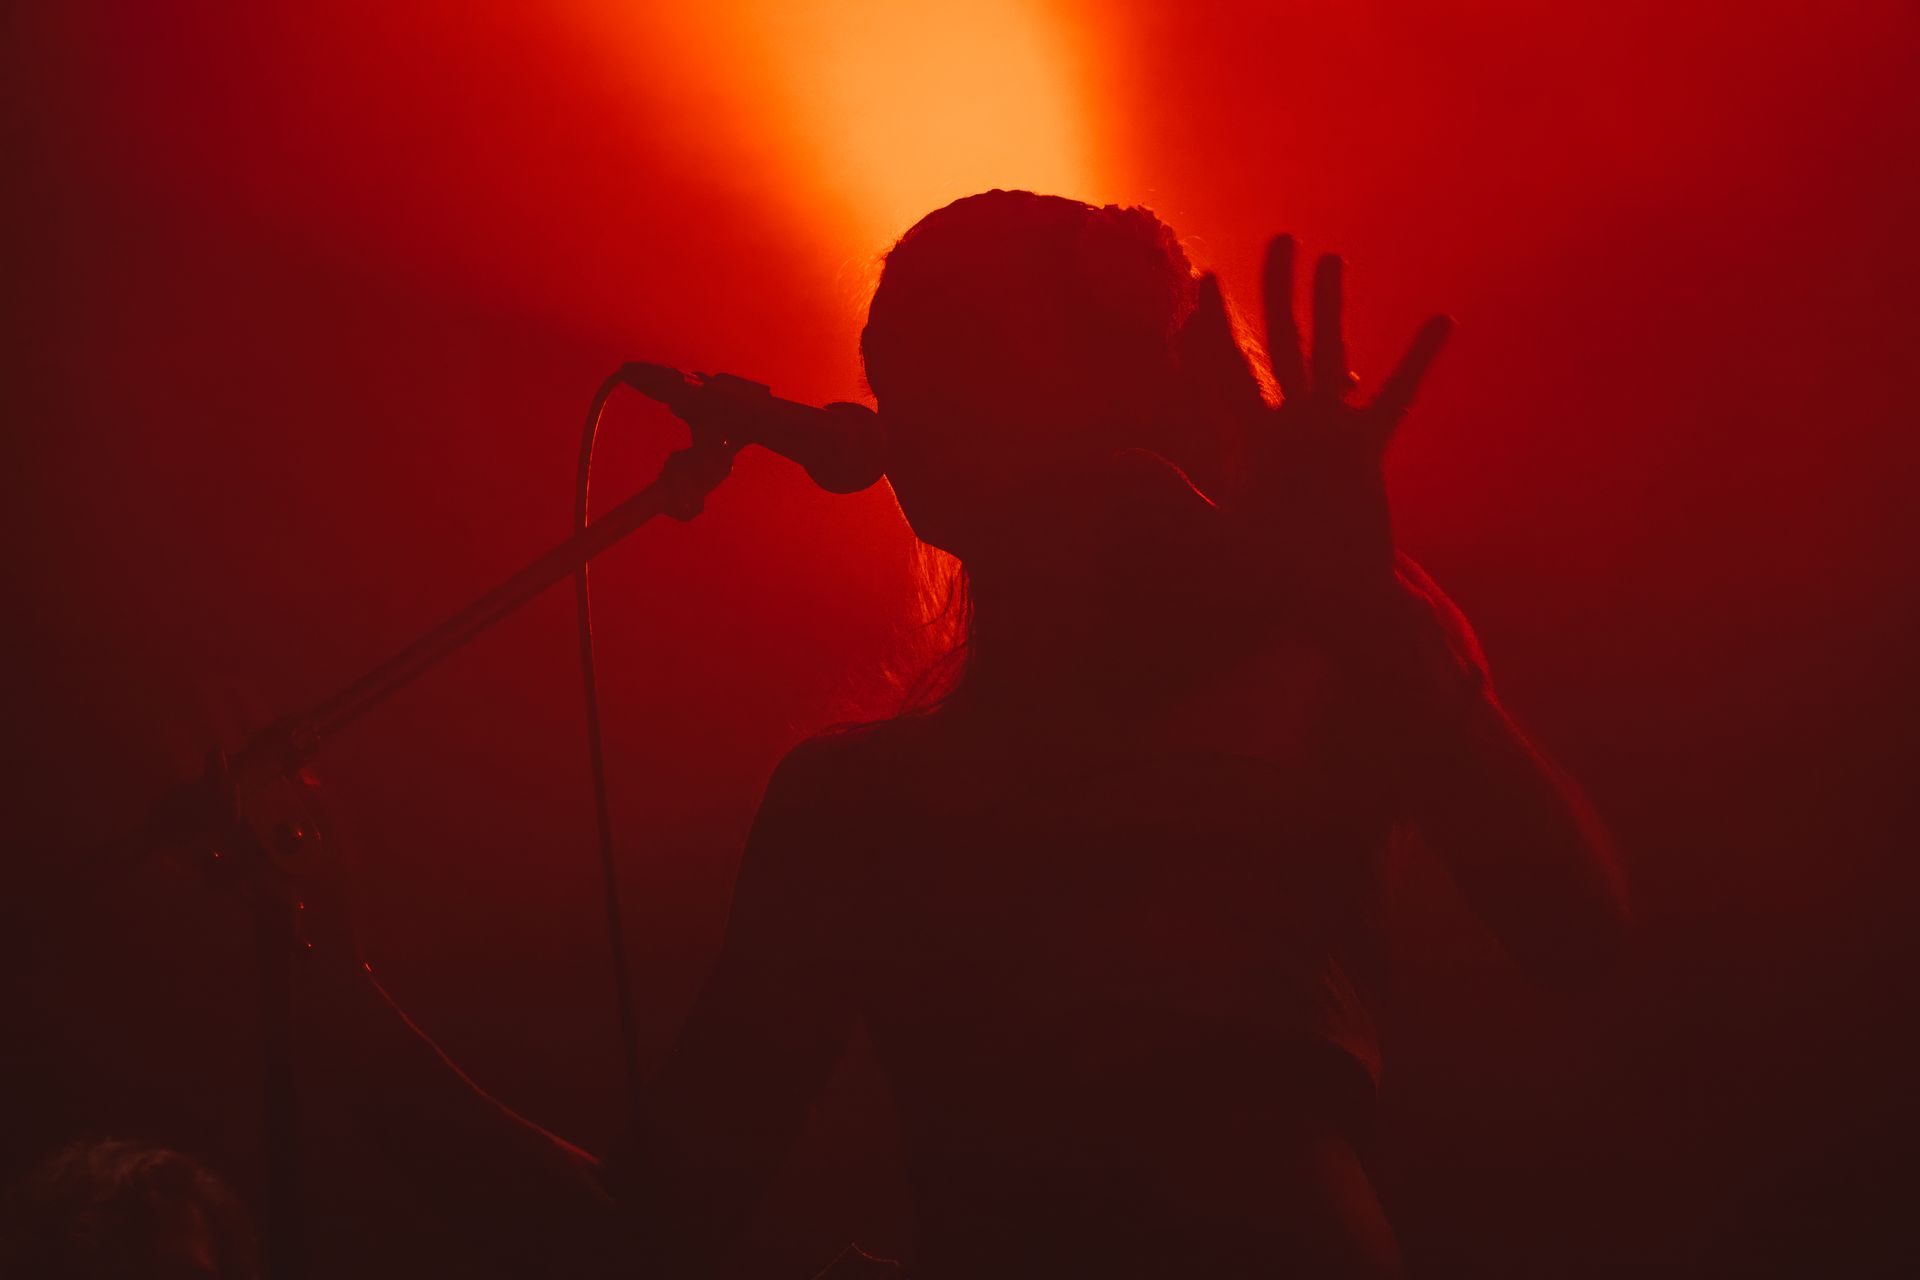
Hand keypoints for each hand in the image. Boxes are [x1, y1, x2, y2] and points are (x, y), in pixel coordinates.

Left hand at [1184, 236, 1451, 624]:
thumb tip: (1120, 459)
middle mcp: (1286, 425)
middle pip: (1278, 342)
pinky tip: (1440, 320)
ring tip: (1332, 258)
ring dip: (1331, 306)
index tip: (1205, 277)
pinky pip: (1398, 395)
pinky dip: (1417, 358)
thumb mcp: (1218, 535)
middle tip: (1279, 238)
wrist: (1328, 605)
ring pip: (1330, 353)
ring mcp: (1328, 434)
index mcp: (1246, 439)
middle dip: (1275, 291)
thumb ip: (1174, 494)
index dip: (1213, 325)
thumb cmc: (1271, 581)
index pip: (1226, 368)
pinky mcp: (1368, 451)